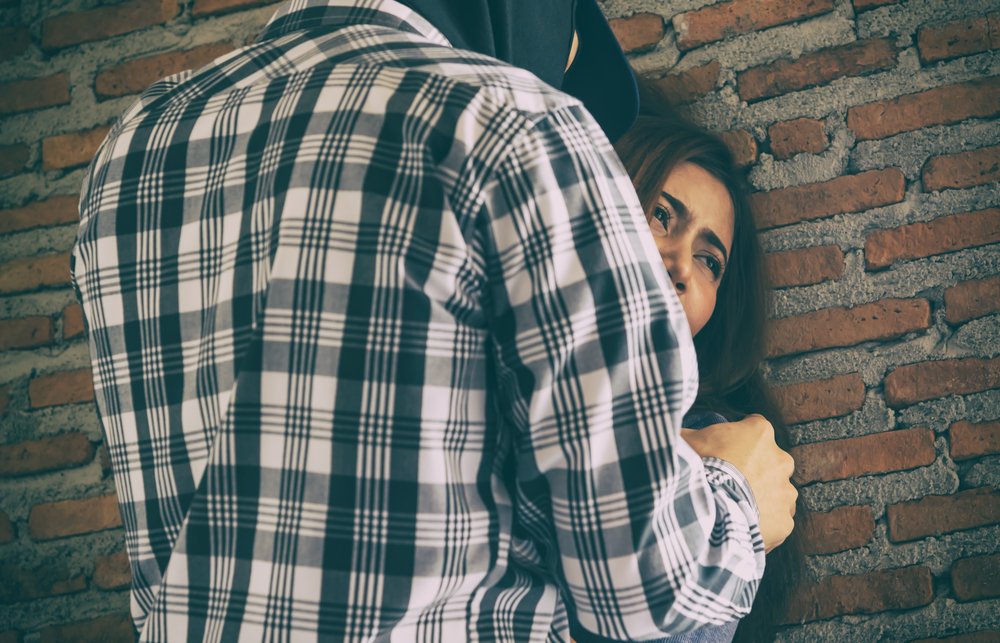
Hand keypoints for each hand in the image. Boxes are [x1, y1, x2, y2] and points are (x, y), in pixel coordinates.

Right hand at [680, 414, 796, 552]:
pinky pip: (777, 521)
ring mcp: (785, 492)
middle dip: (757, 470)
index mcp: (760, 432)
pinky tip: (742, 523)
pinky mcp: (784, 521)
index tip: (725, 451)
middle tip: (732, 481)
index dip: (740, 440)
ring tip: (737, 505)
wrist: (707, 507)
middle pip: (772, 462)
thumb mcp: (687, 440)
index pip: (755, 428)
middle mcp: (781, 459)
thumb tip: (677, 433)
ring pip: (778, 493)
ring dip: (763, 497)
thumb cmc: (697, 468)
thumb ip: (691, 433)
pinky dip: (764, 523)